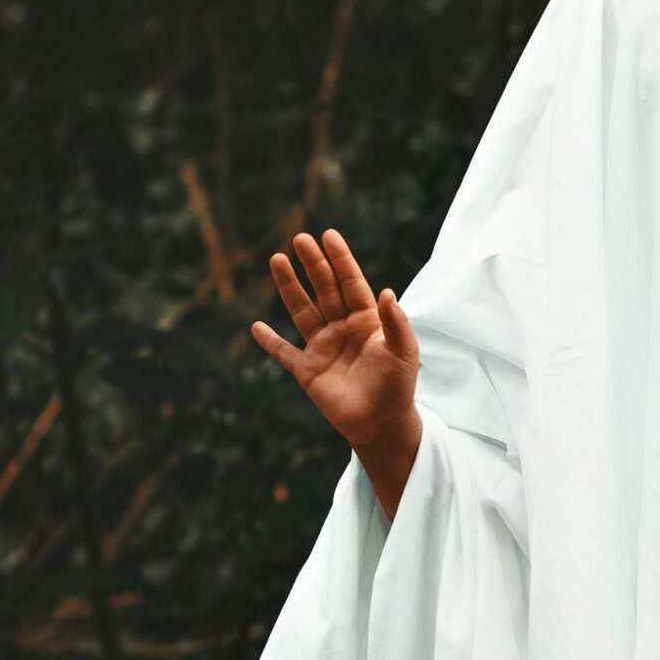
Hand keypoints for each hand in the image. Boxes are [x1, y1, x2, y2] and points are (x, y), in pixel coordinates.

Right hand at [251, 228, 419, 449]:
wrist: (383, 424)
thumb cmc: (398, 387)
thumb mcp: (404, 352)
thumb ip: (397, 323)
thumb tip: (387, 291)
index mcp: (366, 321)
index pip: (351, 283)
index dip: (340, 259)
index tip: (329, 235)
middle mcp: (342, 329)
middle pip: (324, 290)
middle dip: (313, 264)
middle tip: (300, 238)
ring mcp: (323, 348)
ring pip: (302, 311)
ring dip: (289, 287)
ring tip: (277, 259)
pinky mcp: (308, 371)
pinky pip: (285, 353)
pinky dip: (270, 341)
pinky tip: (255, 326)